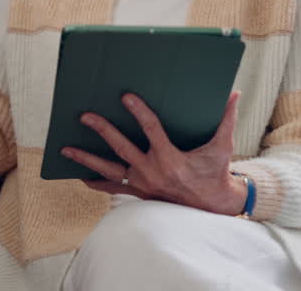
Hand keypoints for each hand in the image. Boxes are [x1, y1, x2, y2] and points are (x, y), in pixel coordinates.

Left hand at [61, 91, 247, 215]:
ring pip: (109, 171)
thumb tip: (235, 94)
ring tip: (65, 148)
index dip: (139, 111)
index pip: (151, 130)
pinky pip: (112, 188)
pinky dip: (95, 182)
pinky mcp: (138, 193)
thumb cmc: (216, 173)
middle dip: (103, 130)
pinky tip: (78, 174)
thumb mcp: (223, 147)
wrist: (213, 206)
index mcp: (171, 159)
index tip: (125, 96)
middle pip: (122, 148)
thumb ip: (226, 120)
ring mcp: (142, 184)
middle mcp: (152, 172)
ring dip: (86, 159)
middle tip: (85, 115)